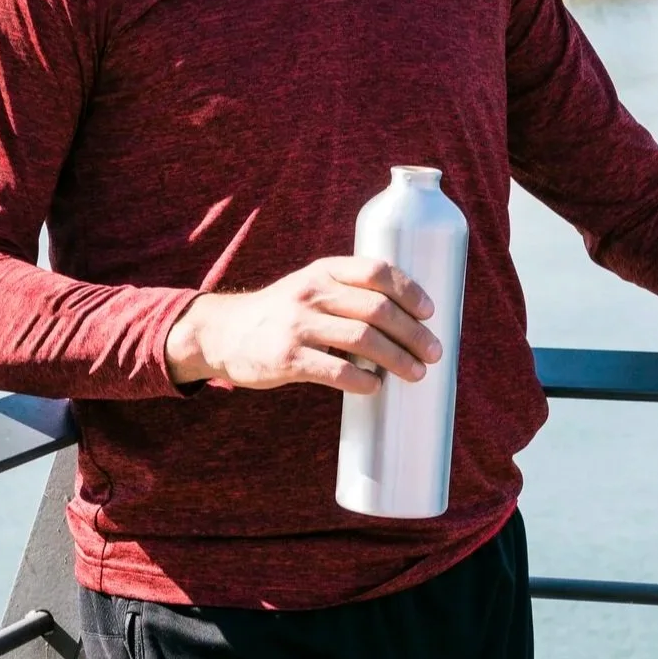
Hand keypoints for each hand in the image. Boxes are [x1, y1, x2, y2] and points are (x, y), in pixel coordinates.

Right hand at [164, 257, 440, 392]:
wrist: (224, 333)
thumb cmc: (282, 313)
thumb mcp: (309, 287)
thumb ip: (347, 293)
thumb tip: (407, 319)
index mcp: (323, 271)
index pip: (375, 271)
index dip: (409, 290)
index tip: (430, 311)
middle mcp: (311, 293)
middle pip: (378, 309)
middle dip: (414, 332)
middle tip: (434, 352)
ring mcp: (298, 325)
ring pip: (363, 340)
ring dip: (398, 359)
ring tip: (416, 373)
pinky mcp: (287, 358)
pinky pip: (335, 371)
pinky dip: (363, 382)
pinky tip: (375, 388)